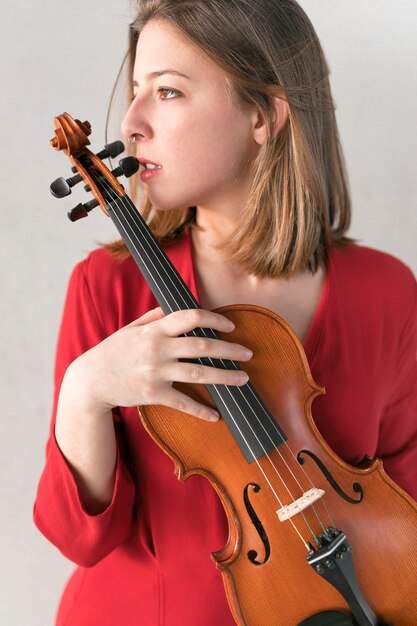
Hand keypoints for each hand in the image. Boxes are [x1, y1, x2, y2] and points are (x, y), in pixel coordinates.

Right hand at [66, 307, 252, 421]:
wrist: (90, 381)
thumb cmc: (113, 351)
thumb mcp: (131, 329)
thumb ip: (154, 316)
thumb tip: (175, 307)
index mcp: (155, 329)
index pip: (190, 317)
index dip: (214, 319)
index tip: (231, 325)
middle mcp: (158, 349)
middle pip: (202, 346)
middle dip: (229, 349)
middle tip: (248, 354)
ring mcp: (156, 372)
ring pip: (198, 373)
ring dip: (225, 376)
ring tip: (243, 379)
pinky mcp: (153, 394)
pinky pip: (183, 403)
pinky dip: (201, 411)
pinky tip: (217, 416)